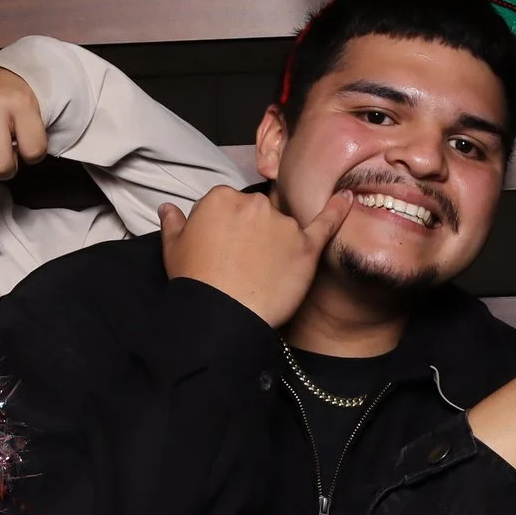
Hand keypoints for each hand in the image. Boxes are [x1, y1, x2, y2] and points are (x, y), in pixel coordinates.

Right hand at [158, 184, 350, 328]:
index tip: (222, 249)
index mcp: (221, 198)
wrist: (221, 316)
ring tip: (264, 272)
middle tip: (243, 263)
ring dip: (278, 240)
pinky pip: (325, 224)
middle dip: (251, 231)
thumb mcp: (173, 249)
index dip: (225, 228)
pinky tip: (347, 200)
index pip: (226, 205)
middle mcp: (255, 204)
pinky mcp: (305, 247)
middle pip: (257, 212)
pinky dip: (338, 210)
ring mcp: (283, 224)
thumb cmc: (195, 283)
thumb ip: (173, 223)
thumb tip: (167, 208)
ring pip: (283, 225)